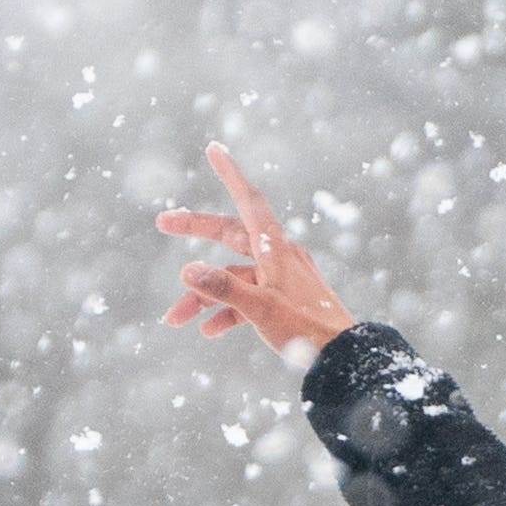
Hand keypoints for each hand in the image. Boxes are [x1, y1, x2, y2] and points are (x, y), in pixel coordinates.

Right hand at [154, 145, 356, 356]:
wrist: (342, 357)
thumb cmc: (307, 331)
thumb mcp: (259, 309)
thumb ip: (223, 289)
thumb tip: (187, 270)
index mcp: (276, 249)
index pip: (249, 200)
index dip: (230, 173)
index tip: (214, 148)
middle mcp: (279, 256)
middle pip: (231, 234)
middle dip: (196, 231)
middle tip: (162, 223)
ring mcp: (281, 278)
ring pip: (234, 277)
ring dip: (204, 296)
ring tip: (175, 319)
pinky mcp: (283, 301)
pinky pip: (248, 298)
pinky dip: (227, 311)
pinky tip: (209, 330)